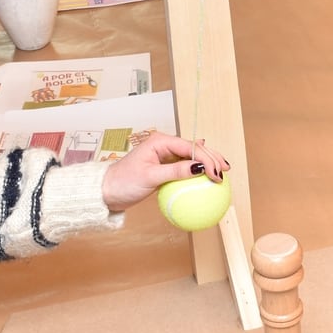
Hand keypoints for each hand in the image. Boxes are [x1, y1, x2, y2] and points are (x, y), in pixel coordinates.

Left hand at [100, 132, 230, 211]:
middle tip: (226, 170)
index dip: (207, 159)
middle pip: (195, 148)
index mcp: (160, 141)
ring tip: (222, 171)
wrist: (107, 191)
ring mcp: (165, 156)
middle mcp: (164, 145)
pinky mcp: (164, 167)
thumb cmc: (123, 182)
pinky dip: (197, 171)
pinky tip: (207, 173)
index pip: (190, 147)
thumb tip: (198, 168)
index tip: (216, 173)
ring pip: (192, 157)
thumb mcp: (150, 177)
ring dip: (207, 163)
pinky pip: (185, 167)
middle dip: (212, 157)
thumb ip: (175, 171)